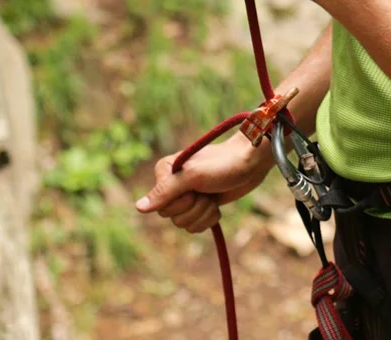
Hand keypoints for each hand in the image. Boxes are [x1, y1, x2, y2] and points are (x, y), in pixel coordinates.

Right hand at [136, 137, 271, 234]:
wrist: (251, 163)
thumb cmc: (223, 164)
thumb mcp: (193, 176)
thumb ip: (165, 191)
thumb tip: (138, 208)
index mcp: (164, 172)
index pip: (161, 206)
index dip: (181, 202)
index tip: (195, 188)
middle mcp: (172, 184)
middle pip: (172, 217)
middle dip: (194, 209)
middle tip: (207, 192)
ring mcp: (186, 196)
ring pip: (184, 224)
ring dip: (203, 214)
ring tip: (213, 197)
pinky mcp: (200, 205)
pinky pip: (195, 227)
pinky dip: (209, 219)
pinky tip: (216, 205)